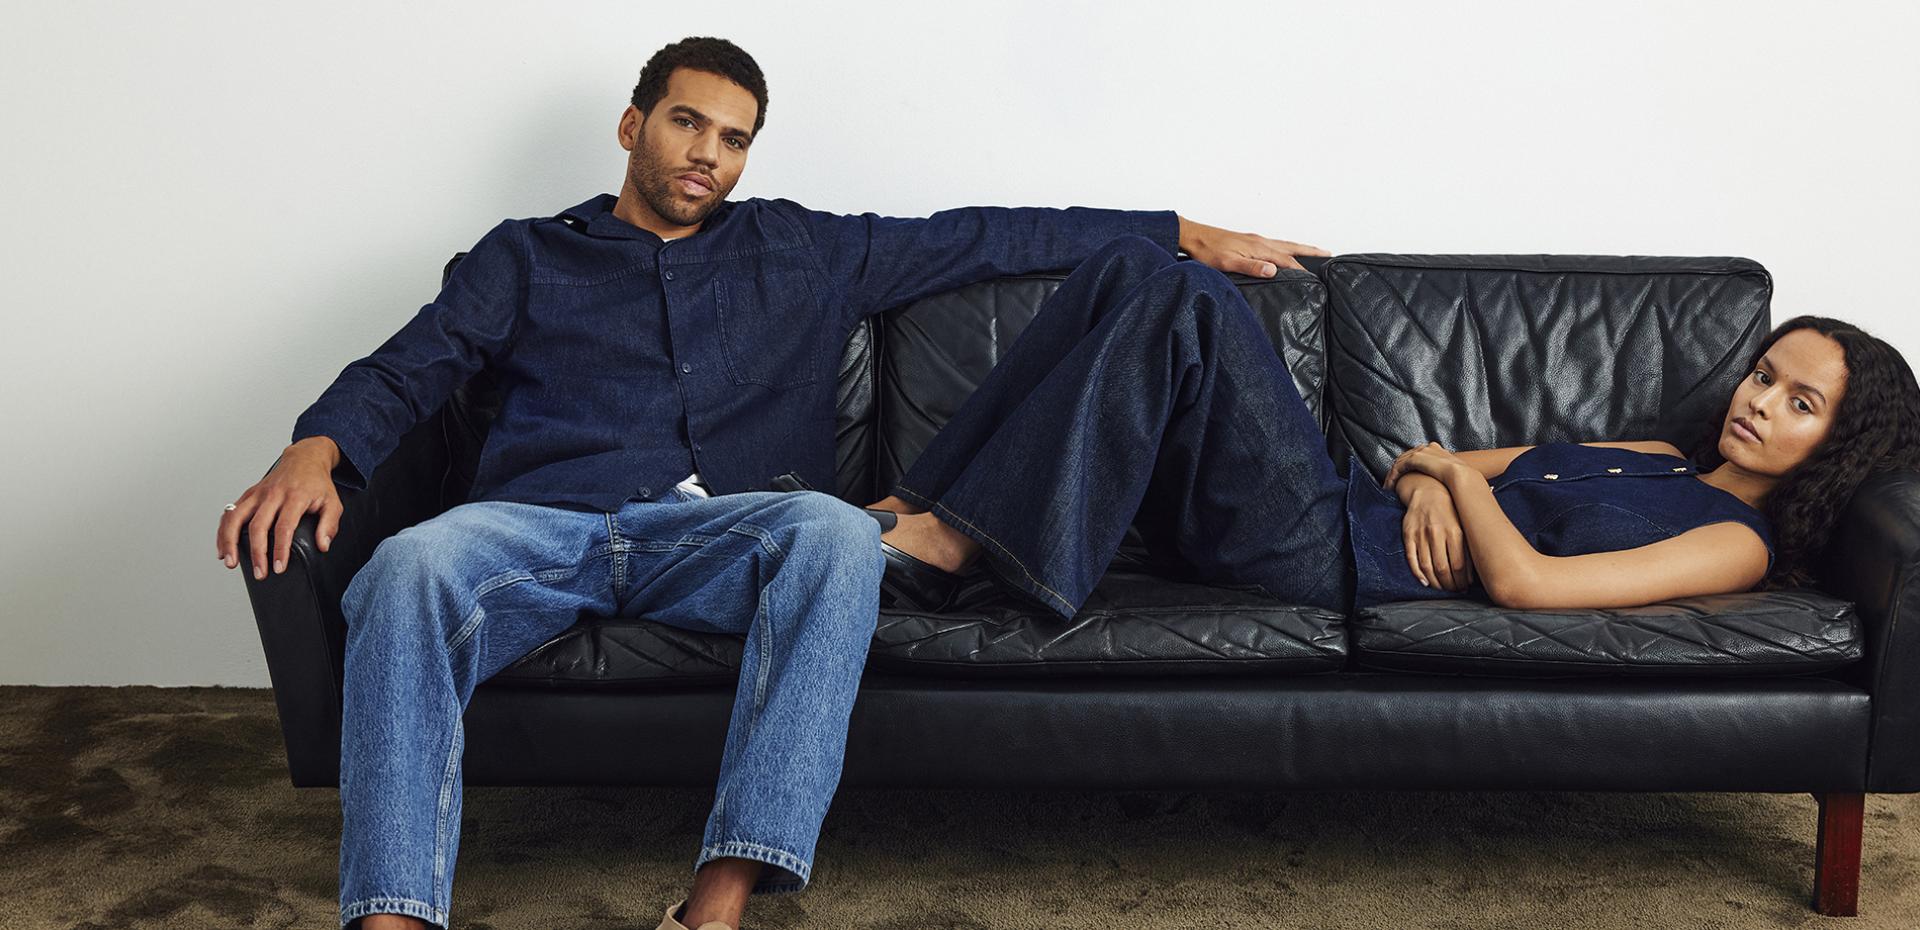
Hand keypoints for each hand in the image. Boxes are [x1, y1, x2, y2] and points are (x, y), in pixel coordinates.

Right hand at [217, 436, 344, 579]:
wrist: (304, 459)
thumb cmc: (317, 484)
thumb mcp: (333, 502)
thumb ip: (329, 524)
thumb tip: (323, 546)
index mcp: (294, 497)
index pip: (284, 527)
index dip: (280, 549)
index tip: (279, 568)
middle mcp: (272, 494)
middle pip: (258, 525)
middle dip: (257, 552)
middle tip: (260, 573)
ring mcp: (257, 494)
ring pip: (236, 518)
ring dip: (230, 541)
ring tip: (231, 563)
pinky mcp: (248, 495)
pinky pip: (230, 513)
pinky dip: (223, 532)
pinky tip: (223, 549)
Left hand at [1176, 216, 1329, 277]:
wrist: (1192, 236)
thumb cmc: (1207, 251)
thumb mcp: (1228, 263)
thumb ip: (1251, 267)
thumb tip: (1274, 271)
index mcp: (1259, 247)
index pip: (1287, 261)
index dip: (1301, 271)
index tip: (1315, 279)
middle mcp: (1260, 241)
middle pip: (1291, 247)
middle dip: (1310, 251)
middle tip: (1327, 253)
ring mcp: (1254, 240)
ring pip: (1283, 244)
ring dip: (1299, 248)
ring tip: (1312, 251)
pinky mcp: (1248, 241)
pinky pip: (1274, 244)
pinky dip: (1285, 248)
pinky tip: (1282, 253)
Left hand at [1382, 441, 1465, 491]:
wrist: (1461, 476)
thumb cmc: (1461, 479)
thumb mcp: (1452, 474)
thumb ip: (1444, 475)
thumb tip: (1444, 485)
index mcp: (1436, 450)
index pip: (1417, 456)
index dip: (1408, 467)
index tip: (1404, 478)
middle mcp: (1427, 448)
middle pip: (1406, 458)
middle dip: (1398, 471)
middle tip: (1392, 483)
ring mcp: (1420, 452)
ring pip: (1400, 463)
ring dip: (1392, 476)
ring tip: (1388, 488)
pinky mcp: (1414, 459)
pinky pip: (1398, 468)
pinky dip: (1392, 477)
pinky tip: (1389, 487)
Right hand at [1400, 477, 1474, 591]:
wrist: (1428, 490)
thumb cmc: (1451, 510)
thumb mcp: (1465, 523)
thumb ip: (1469, 546)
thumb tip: (1473, 574)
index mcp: (1455, 531)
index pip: (1459, 565)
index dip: (1461, 581)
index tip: (1464, 588)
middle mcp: (1438, 533)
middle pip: (1443, 569)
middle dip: (1449, 585)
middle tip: (1453, 590)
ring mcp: (1421, 534)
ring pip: (1427, 567)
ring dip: (1435, 582)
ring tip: (1442, 588)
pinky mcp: (1408, 534)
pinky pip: (1412, 558)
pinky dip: (1418, 573)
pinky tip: (1425, 582)